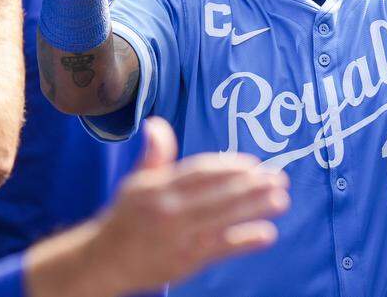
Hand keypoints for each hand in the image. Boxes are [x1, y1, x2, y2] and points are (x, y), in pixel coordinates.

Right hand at [90, 118, 288, 293]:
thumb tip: (157, 124)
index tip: (253, 163)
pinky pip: (220, 248)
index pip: (200, 171)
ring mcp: (178, 237)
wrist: (105, 260)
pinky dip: (245, 241)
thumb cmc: (125, 217)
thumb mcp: (136, 182)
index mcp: (157, 187)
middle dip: (251, 185)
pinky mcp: (185, 261)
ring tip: (281, 200)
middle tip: (278, 178)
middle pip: (217, 194)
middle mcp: (168, 210)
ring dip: (255, 209)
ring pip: (223, 219)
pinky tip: (267, 233)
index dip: (229, 166)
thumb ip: (155, 156)